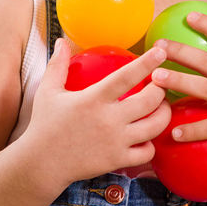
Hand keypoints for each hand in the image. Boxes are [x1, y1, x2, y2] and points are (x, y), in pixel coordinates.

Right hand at [23, 39, 171, 188]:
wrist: (42, 163)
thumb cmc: (44, 125)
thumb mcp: (47, 91)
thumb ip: (57, 65)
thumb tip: (62, 42)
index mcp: (93, 99)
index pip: (126, 76)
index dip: (147, 63)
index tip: (160, 52)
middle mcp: (108, 119)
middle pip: (150, 101)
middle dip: (162, 89)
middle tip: (162, 83)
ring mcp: (116, 141)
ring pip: (155, 126)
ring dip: (164, 114)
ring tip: (161, 108)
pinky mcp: (118, 160)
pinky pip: (147, 152)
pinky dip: (151, 144)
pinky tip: (146, 137)